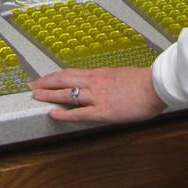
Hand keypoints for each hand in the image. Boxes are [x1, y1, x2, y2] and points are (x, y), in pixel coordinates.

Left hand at [28, 66, 166, 123]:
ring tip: (35, 96)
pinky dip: (64, 114)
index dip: (55, 75)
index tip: (45, 77)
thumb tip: (107, 87)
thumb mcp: (123, 76)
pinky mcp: (103, 111)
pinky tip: (52, 114)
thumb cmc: (145, 82)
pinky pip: (79, 113)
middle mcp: (95, 82)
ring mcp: (97, 96)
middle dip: (46, 82)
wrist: (155, 86)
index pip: (71, 73)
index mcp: (100, 73)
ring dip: (49, 95)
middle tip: (32, 85)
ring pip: (67, 94)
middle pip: (64, 79)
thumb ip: (111, 81)